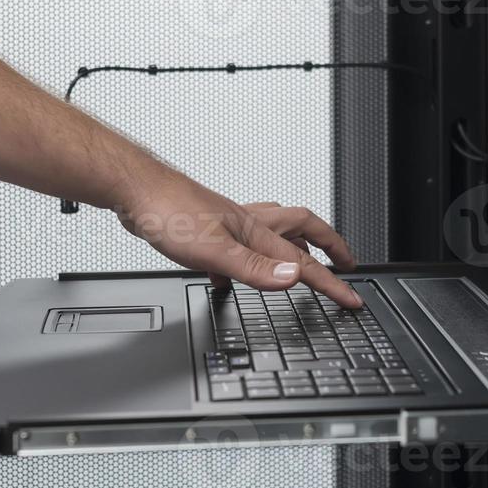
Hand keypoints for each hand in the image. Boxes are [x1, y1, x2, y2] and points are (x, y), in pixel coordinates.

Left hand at [116, 169, 361, 307]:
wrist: (135, 190)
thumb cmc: (167, 212)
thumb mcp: (213, 250)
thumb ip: (254, 268)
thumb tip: (294, 278)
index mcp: (256, 232)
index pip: (303, 263)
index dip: (331, 282)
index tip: (351, 298)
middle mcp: (248, 224)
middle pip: (303, 231)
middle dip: (329, 249)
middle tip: (346, 264)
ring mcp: (229, 224)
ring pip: (274, 233)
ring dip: (294, 248)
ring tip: (303, 263)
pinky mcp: (208, 228)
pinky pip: (238, 245)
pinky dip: (245, 261)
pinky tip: (231, 276)